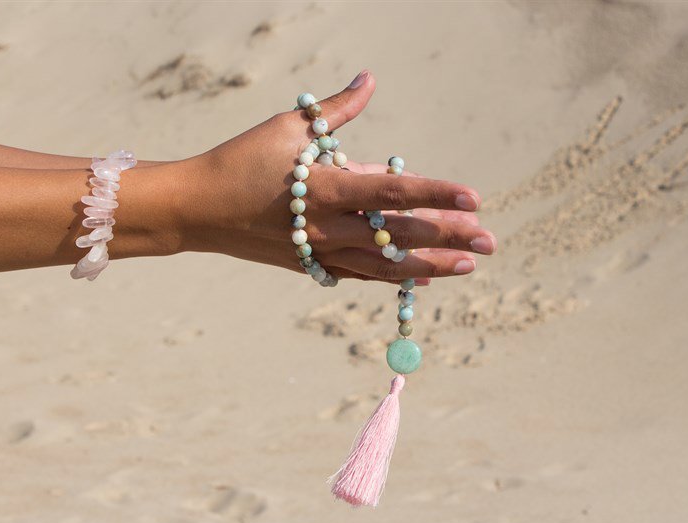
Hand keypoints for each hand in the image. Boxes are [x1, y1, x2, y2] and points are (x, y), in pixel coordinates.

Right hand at [171, 70, 495, 283]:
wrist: (198, 210)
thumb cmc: (240, 162)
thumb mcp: (287, 129)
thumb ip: (335, 110)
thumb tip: (370, 79)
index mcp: (327, 189)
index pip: (394, 194)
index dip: (436, 195)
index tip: (474, 199)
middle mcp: (330, 228)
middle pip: (399, 236)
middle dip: (449, 238)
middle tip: (489, 242)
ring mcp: (322, 253)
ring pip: (386, 267)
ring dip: (429, 268)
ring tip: (466, 267)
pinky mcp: (312, 266)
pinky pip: (361, 275)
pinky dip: (392, 276)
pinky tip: (419, 278)